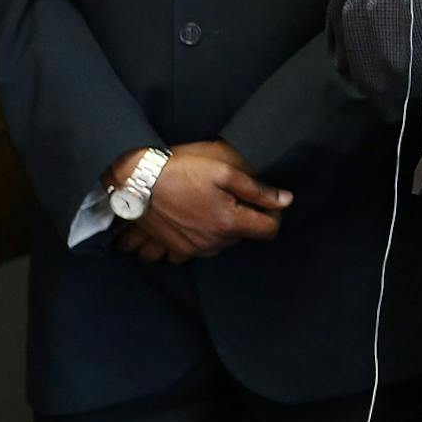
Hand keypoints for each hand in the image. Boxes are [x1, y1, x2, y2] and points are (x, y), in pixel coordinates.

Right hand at [114, 140, 289, 263]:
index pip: (269, 230)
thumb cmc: (181, 170)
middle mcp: (212, 242)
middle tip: (229, 194)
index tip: (264, 199)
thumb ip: (258, 190)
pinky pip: (196, 250)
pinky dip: (199, 237)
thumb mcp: (225, 171)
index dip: (273, 213)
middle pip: (244, 235)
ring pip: (221, 243)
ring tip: (208, 203)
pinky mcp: (173, 249)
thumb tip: (286, 200)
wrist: (135, 181)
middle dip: (244, 217)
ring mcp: (191, 248)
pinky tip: (193, 219)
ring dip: (222, 227)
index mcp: (229, 223)